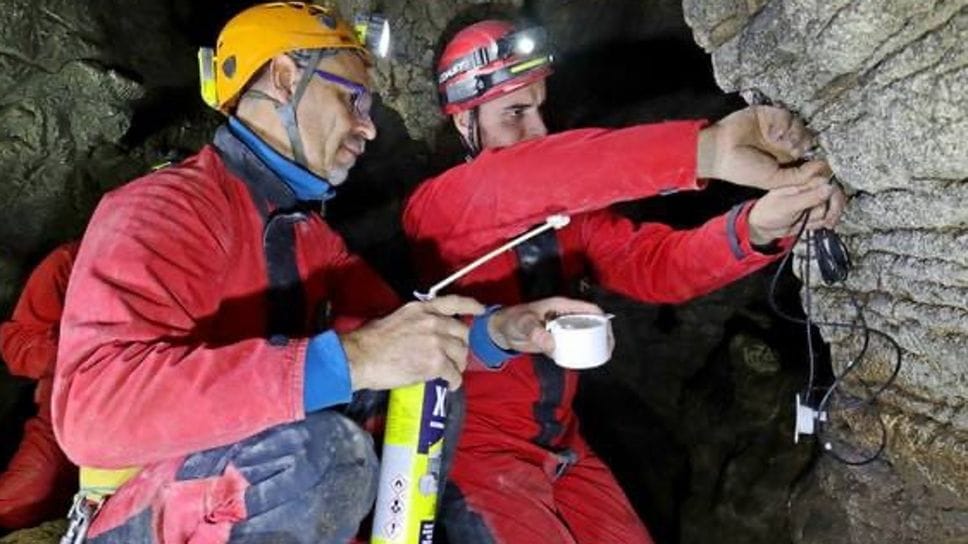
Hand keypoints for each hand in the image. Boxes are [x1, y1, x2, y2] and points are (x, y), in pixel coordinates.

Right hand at [340, 295, 484, 390]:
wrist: (360, 357)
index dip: (471, 306)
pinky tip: (448, 386)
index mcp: (421, 308)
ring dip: (458, 365)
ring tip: (450, 373)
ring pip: (460, 354)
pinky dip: (454, 382)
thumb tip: (423, 332)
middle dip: (461, 346)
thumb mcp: (395, 318)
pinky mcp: (435, 363)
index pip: (454, 302)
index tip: (481, 310)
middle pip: (462, 333)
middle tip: (455, 357)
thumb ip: (416, 321)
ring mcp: (436, 341)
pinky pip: (454, 374)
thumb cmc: (369, 340)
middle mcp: (433, 321)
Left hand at [487, 297, 603, 355]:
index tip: (609, 333)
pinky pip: (574, 345)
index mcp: (562, 306)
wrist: (502, 331)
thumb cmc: (513, 320)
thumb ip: (535, 332)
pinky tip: (588, 361)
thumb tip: (552, 345)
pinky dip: (582, 352)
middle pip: (592, 322)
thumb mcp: (523, 324)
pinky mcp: (557, 340)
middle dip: (604, 334)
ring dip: (595, 344)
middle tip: (608, 349)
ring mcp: (563, 328)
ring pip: (585, 334)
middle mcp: (566, 316)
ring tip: (603, 356)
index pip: (589, 309)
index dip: (602, 318)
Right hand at [697, 105, 817, 188]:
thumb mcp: (773, 180)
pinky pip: (788, 115)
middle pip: (808, 139)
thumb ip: (799, 177)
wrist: (719, 152)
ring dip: (796, 133)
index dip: (816, 158)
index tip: (820, 161)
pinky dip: (785, 123)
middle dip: (805, 145)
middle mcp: (783, 143)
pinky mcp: (770, 114)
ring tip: (782, 141)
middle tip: (794, 150)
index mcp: (785, 160)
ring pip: (801, 126)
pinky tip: (774, 133)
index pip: (809, 156)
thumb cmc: (743, 170)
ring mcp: (778, 128)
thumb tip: (825, 171)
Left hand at [748, 170, 845, 244]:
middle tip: (826, 221)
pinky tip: (807, 224)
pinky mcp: (812, 212)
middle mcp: (810, 189)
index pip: (830, 184)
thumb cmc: (768, 212)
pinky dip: (818, 224)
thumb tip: (829, 187)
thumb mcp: (788, 205)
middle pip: (835, 197)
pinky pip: (824, 218)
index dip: (834, 198)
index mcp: (804, 182)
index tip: (832, 210)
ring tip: (805, 221)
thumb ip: (809, 197)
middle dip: (831, 212)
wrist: (763, 227)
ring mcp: (812, 201)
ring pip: (830, 210)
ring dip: (820, 219)